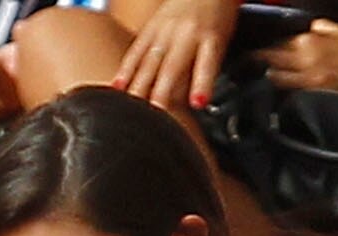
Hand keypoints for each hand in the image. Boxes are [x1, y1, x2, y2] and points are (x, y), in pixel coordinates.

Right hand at [113, 0, 239, 111]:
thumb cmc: (215, 18)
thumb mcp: (221, 42)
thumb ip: (205, 69)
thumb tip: (189, 101)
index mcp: (211, 37)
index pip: (207, 63)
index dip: (202, 84)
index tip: (198, 103)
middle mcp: (186, 33)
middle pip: (171, 67)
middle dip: (160, 93)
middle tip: (154, 115)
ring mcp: (165, 30)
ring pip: (150, 62)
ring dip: (139, 86)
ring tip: (129, 108)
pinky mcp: (150, 28)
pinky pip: (136, 51)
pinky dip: (125, 70)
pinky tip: (117, 86)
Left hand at [253, 19, 337, 95]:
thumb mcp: (337, 29)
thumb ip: (316, 29)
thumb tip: (301, 29)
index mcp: (311, 39)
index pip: (279, 40)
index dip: (267, 43)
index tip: (258, 45)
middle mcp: (306, 57)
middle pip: (272, 57)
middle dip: (260, 58)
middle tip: (251, 58)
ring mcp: (308, 75)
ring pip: (276, 74)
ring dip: (268, 71)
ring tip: (263, 69)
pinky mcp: (313, 88)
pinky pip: (288, 86)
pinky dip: (280, 81)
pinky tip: (277, 80)